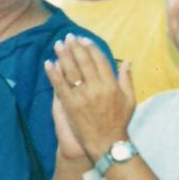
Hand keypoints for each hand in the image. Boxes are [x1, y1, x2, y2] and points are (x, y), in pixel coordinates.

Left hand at [45, 37, 133, 161]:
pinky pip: (59, 86)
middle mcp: (96, 88)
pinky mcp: (70, 105)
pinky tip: (48, 64)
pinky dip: (53, 74)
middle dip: (75, 47)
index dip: (91, 48)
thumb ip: (127, 79)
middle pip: (83, 62)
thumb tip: (127, 61)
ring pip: (71, 71)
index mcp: (111, 85)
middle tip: (68, 37)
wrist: (106, 142)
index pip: (100, 60)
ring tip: (58, 44)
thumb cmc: (119, 121)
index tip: (84, 40)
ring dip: (63, 55)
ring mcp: (82, 96)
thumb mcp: (129, 99)